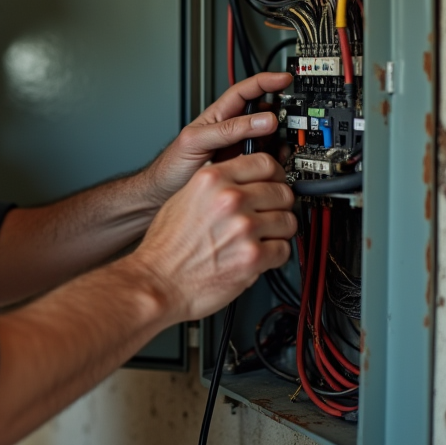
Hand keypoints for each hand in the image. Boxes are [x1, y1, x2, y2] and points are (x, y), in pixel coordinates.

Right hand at [128, 152, 295, 322]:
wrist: (157, 281)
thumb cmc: (165, 246)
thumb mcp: (183, 198)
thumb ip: (215, 185)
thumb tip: (242, 180)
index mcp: (212, 179)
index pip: (264, 162)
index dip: (274, 175)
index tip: (274, 182)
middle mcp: (230, 199)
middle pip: (282, 191)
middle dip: (279, 205)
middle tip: (270, 214)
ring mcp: (244, 228)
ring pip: (288, 221)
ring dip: (279, 231)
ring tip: (262, 238)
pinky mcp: (253, 257)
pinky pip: (284, 249)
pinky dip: (275, 255)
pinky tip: (258, 256)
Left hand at [140, 72, 291, 206]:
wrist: (164, 194)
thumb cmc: (172, 166)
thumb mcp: (197, 141)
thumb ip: (228, 129)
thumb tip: (263, 119)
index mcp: (217, 117)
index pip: (245, 91)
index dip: (265, 81)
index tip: (285, 78)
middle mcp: (231, 130)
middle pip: (263, 114)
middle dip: (279, 114)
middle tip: (292, 120)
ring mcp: (238, 149)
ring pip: (267, 138)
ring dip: (278, 141)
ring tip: (281, 146)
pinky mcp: (242, 167)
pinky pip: (264, 159)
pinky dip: (274, 160)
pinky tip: (274, 164)